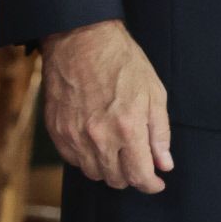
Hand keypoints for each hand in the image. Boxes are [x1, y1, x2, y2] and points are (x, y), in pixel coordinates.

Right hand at [41, 18, 172, 192]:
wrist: (79, 37)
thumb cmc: (120, 61)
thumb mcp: (153, 92)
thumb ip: (160, 132)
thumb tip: (164, 164)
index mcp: (127, 128)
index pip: (140, 176)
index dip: (151, 184)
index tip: (155, 181)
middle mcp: (99, 136)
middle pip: (116, 179)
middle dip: (130, 176)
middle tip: (135, 162)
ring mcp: (74, 133)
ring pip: (92, 172)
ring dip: (106, 169)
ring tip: (114, 154)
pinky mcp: (56, 127)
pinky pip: (71, 158)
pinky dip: (84, 158)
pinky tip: (93, 144)